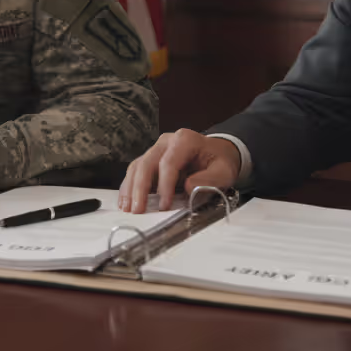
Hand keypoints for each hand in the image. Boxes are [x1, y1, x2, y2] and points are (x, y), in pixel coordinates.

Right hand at [118, 128, 240, 212]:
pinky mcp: (151, 160)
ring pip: (137, 166)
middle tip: (137, 210)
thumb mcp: (224, 171)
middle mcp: (166, 141)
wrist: (218, 153)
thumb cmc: (220, 162)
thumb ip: (209, 179)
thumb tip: (188, 187)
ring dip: (130, 189)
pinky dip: (129, 187)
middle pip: (147, 163)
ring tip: (128, 209)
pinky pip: (136, 171)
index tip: (164, 206)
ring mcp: (156, 150)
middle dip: (140, 188)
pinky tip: (126, 202)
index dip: (164, 185)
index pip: (168, 162)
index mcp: (185, 140)